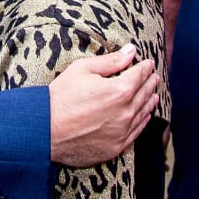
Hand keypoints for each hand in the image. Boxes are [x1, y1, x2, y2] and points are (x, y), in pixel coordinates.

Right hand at [47, 43, 158, 167]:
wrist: (44, 131)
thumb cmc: (60, 98)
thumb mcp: (82, 69)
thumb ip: (111, 61)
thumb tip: (131, 51)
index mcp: (120, 90)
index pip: (140, 75)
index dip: (145, 67)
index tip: (148, 62)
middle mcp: (126, 112)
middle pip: (145, 93)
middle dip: (150, 83)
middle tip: (154, 77)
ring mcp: (122, 131)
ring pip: (143, 113)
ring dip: (150, 101)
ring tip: (154, 94)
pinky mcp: (116, 147)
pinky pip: (136, 132)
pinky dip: (143, 122)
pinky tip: (145, 116)